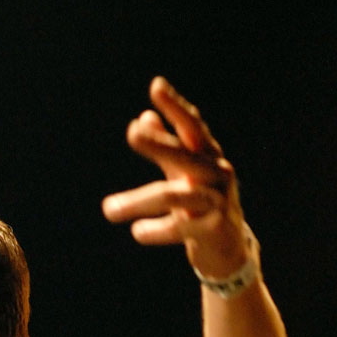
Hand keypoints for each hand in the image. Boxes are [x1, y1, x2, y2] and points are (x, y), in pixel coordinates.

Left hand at [102, 77, 251, 278]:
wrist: (229, 249)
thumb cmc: (204, 205)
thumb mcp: (184, 173)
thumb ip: (166, 146)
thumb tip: (143, 115)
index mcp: (208, 156)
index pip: (192, 127)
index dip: (175, 107)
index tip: (156, 86)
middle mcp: (217, 173)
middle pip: (185, 155)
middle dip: (159, 143)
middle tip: (132, 131)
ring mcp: (217, 201)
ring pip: (174, 196)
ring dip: (138, 201)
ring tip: (108, 209)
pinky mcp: (213, 229)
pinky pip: (179, 228)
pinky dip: (155, 230)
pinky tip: (137, 232)